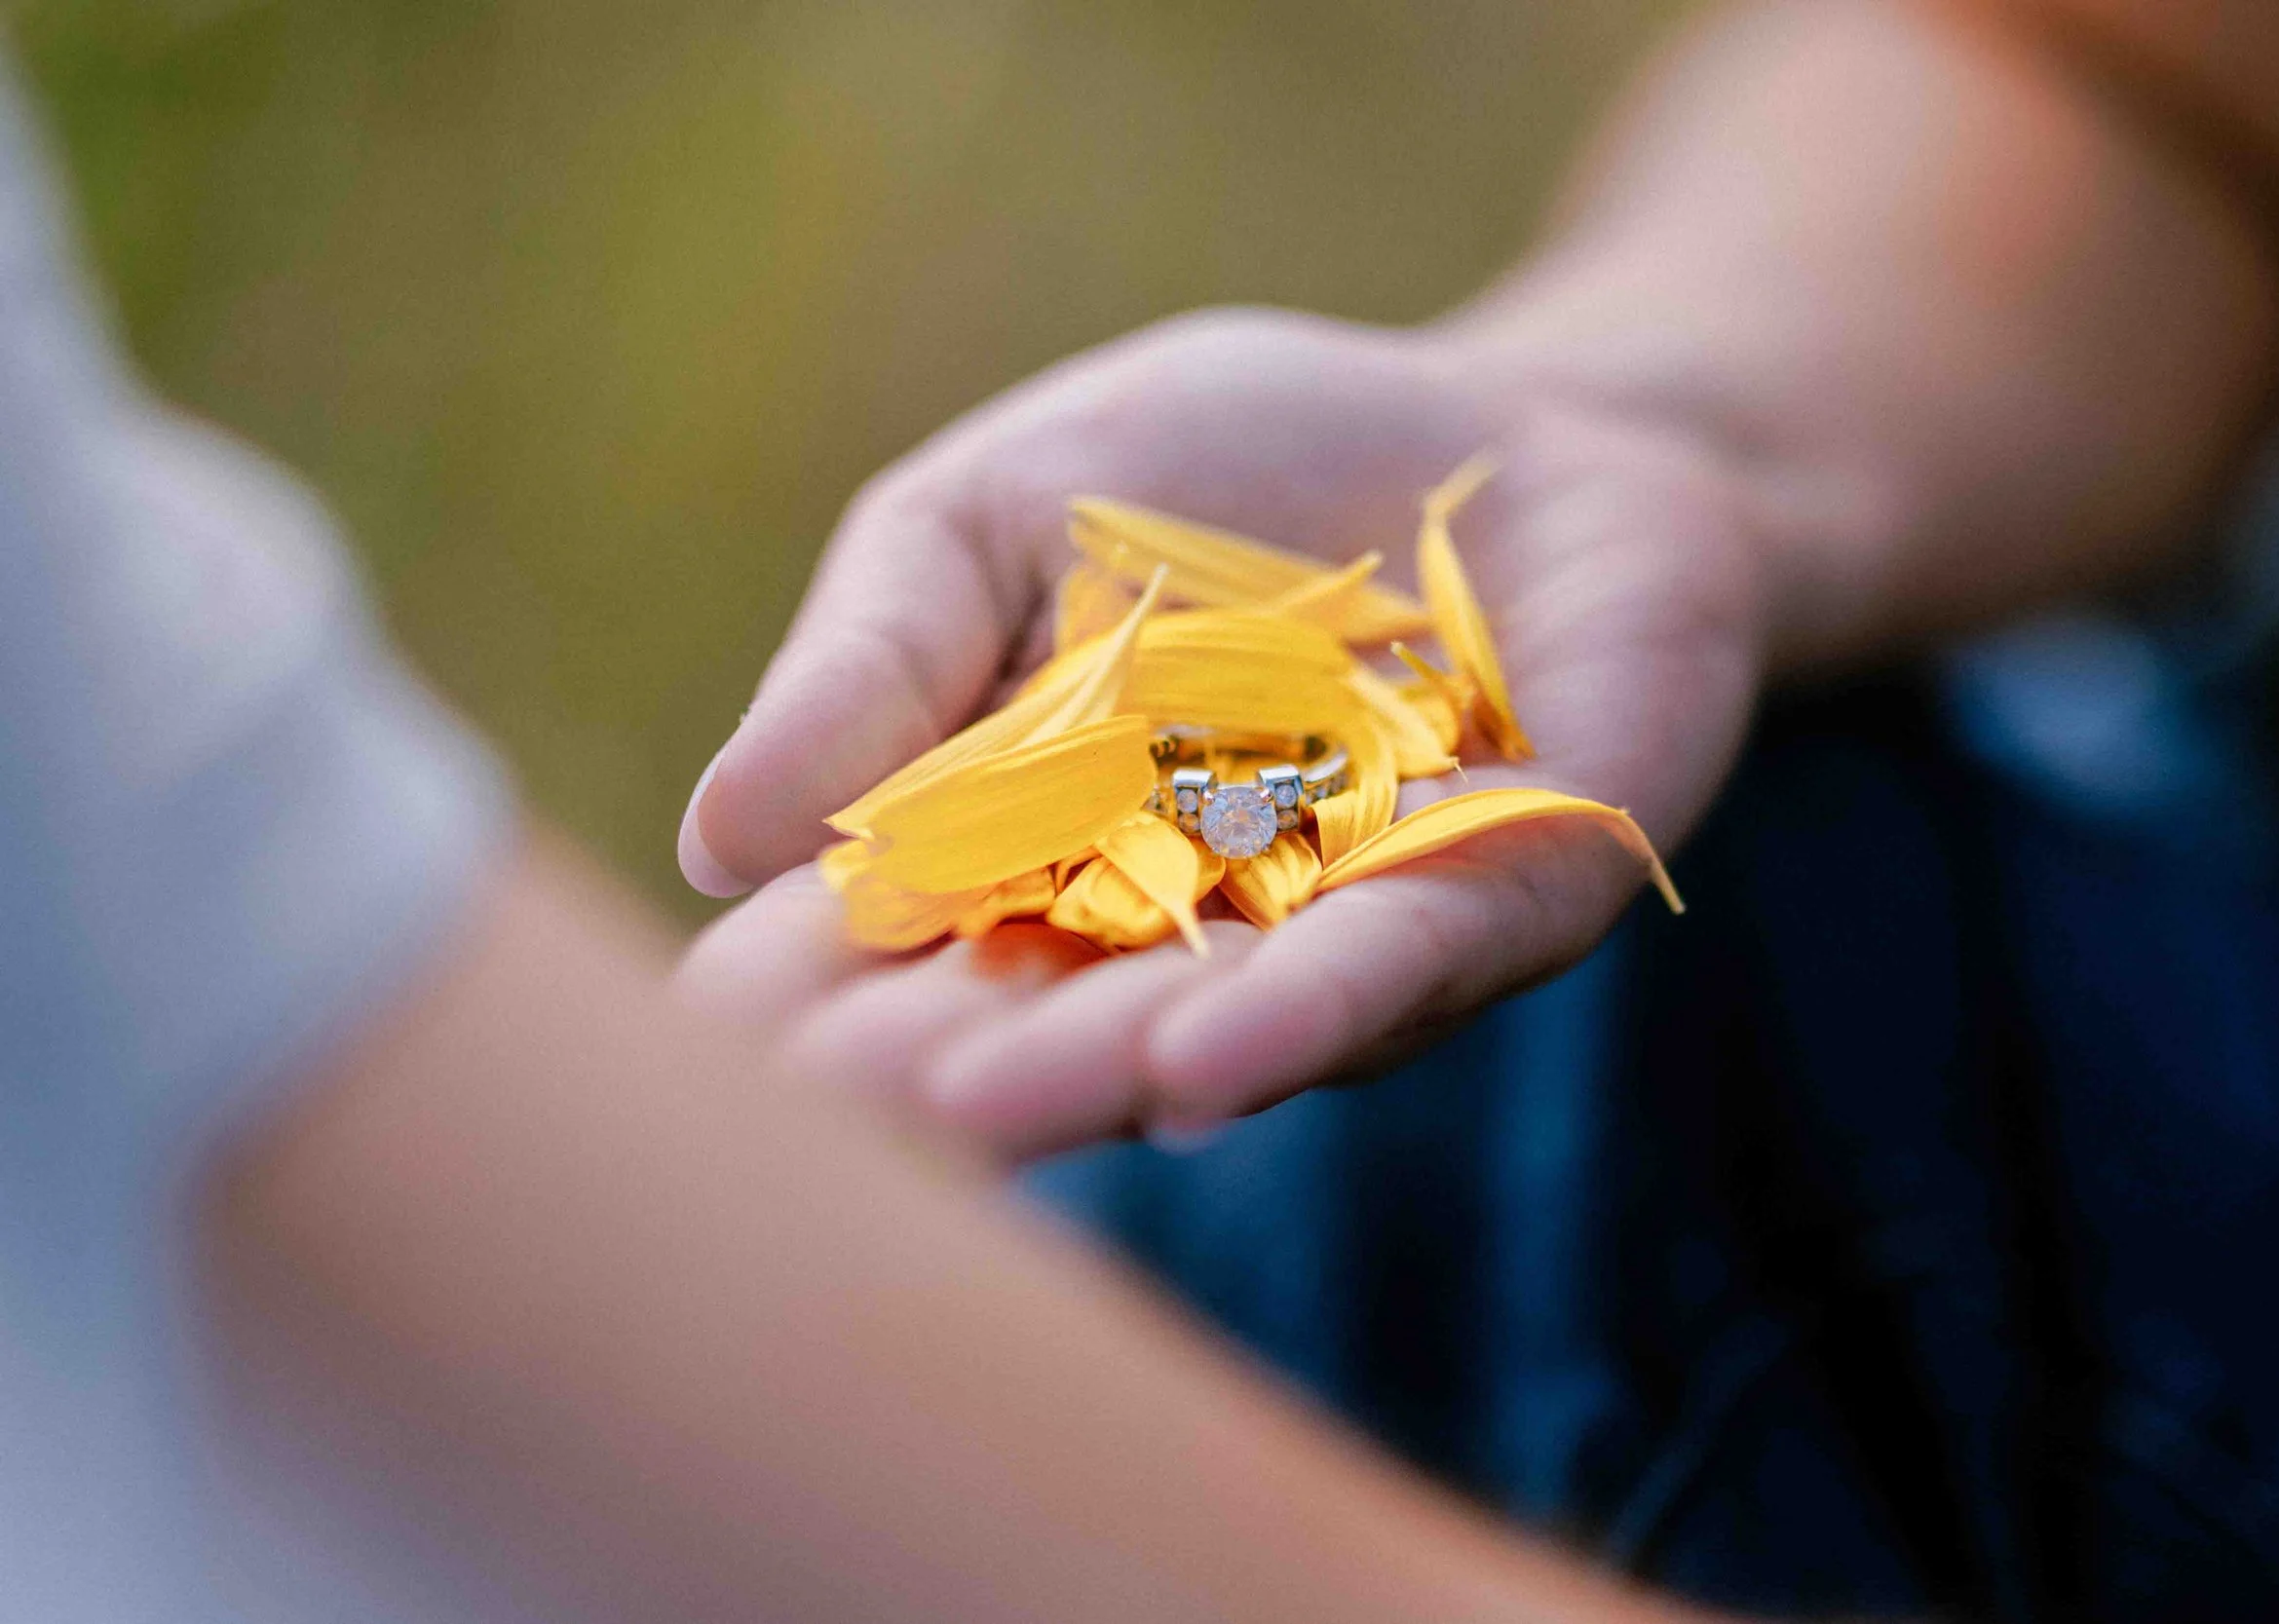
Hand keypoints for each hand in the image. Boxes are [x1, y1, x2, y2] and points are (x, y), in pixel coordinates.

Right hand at [675, 308, 1764, 1157]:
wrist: (1526, 432)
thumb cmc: (1233, 477)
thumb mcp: (1003, 516)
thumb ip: (880, 661)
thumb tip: (714, 838)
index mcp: (1021, 860)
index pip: (879, 958)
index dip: (792, 1004)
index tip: (687, 1054)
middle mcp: (1163, 941)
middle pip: (1021, 1029)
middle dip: (919, 1074)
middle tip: (796, 1123)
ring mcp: (1330, 942)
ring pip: (1196, 1027)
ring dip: (1082, 1075)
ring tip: (958, 1110)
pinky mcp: (1503, 903)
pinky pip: (1395, 966)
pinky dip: (1297, 1008)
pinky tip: (1198, 1057)